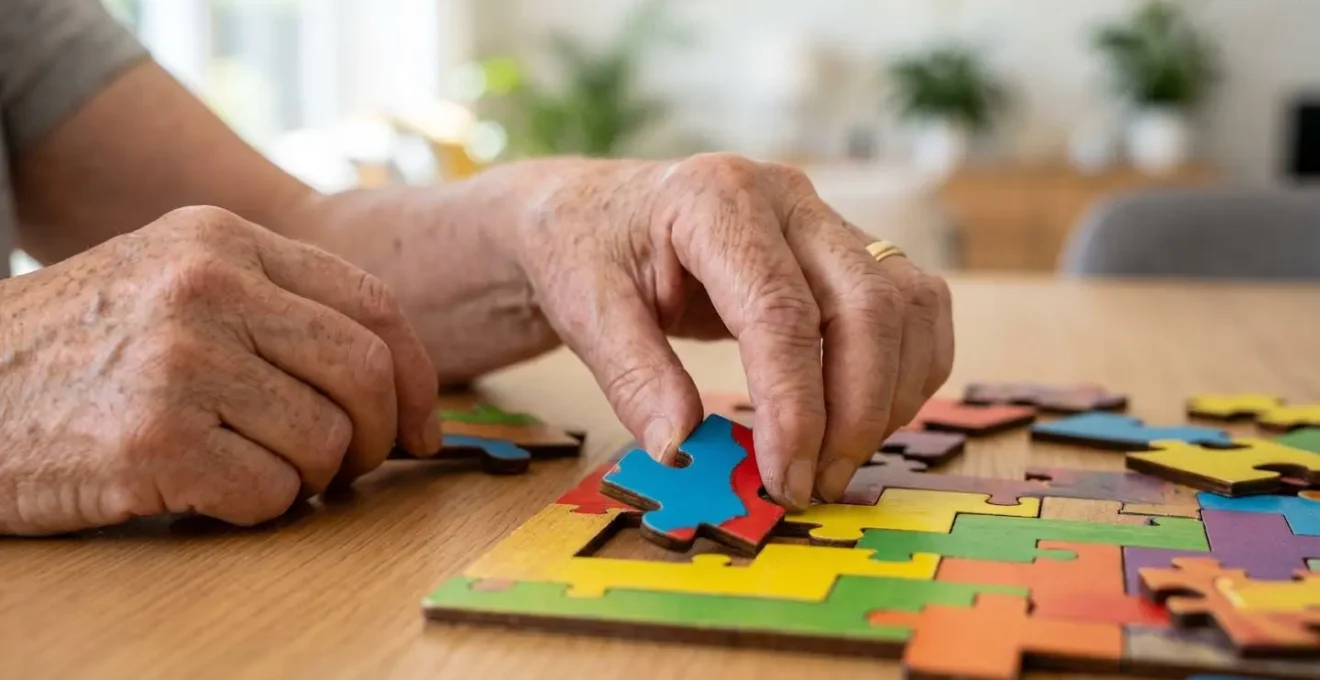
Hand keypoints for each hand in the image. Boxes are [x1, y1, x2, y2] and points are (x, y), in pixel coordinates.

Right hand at [0, 207, 439, 534]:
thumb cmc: (77, 348)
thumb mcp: (169, 279)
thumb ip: (273, 303)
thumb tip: (394, 374)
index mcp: (222, 239)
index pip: (372, 303)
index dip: (416, 374)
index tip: (424, 425)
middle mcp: (207, 286)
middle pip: (365, 372)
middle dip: (382, 435)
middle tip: (356, 465)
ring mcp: (179, 360)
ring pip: (326, 440)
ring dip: (312, 477)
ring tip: (260, 470)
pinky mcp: (153, 439)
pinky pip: (272, 493)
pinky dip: (260, 507)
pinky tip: (212, 490)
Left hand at [516, 154, 953, 508]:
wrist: (594, 210)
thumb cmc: (585, 252)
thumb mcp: (585, 311)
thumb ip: (634, 377)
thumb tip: (682, 450)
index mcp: (716, 199)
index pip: (780, 311)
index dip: (794, 406)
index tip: (783, 479)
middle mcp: (786, 197)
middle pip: (865, 306)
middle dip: (853, 412)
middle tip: (812, 486)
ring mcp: (824, 218)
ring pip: (905, 305)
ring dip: (889, 397)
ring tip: (834, 463)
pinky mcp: (846, 246)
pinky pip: (914, 305)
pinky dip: (906, 370)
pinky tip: (862, 420)